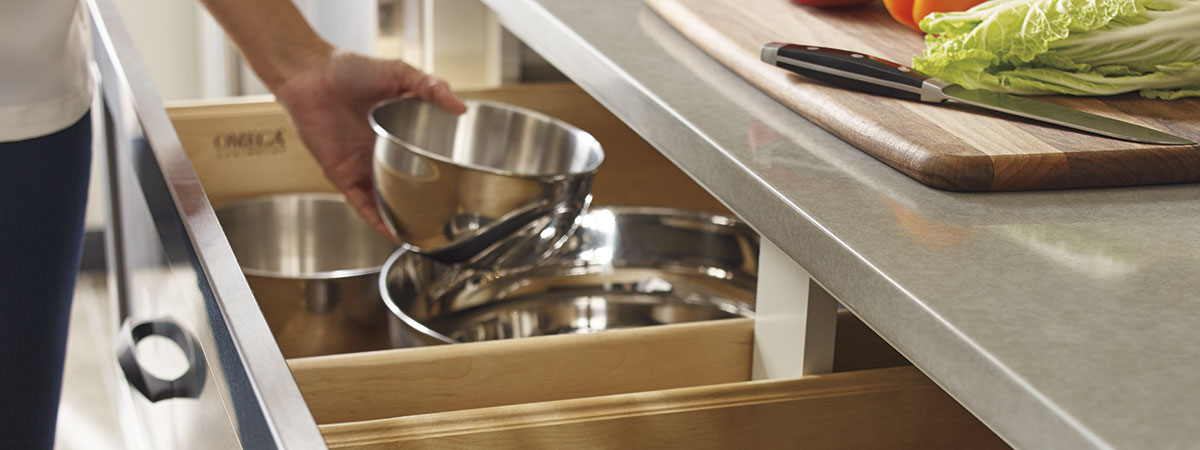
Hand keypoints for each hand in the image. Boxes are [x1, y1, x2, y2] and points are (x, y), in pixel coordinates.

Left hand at [272, 49, 466, 237]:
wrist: (311, 75)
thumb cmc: (348, 69)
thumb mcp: (400, 73)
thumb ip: (432, 88)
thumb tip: (461, 108)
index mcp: (394, 131)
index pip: (421, 157)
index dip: (439, 171)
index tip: (458, 183)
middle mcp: (379, 152)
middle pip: (406, 184)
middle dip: (424, 202)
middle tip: (447, 217)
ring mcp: (362, 166)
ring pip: (386, 201)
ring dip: (403, 219)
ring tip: (426, 235)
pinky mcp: (344, 176)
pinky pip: (363, 205)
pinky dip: (378, 221)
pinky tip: (395, 233)